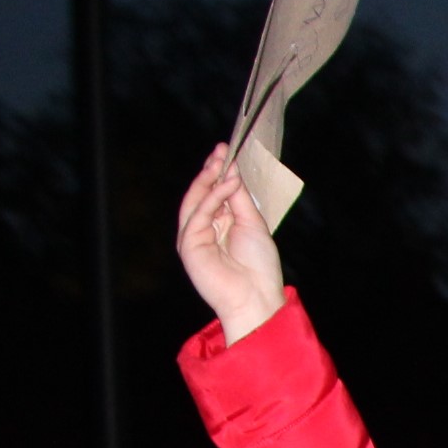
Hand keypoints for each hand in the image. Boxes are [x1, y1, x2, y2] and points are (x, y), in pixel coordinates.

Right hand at [175, 144, 285, 342]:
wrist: (256, 297)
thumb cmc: (259, 266)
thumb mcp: (253, 223)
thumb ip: (239, 199)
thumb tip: (231, 171)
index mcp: (220, 225)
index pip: (214, 193)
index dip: (218, 172)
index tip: (226, 151)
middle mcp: (204, 229)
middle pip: (201, 194)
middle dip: (210, 170)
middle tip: (221, 150)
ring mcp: (194, 237)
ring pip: (195, 201)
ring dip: (209, 179)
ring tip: (222, 162)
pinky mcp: (188, 245)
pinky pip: (198, 214)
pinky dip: (213, 196)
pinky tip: (227, 184)